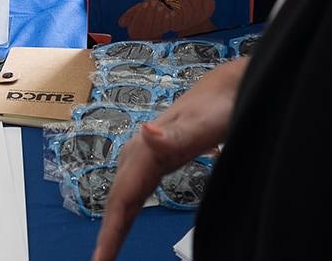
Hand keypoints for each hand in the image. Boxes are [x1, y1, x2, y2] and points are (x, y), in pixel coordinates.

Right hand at [92, 58, 248, 260]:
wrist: (227, 87)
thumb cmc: (217, 106)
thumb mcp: (201, 122)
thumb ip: (174, 133)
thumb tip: (146, 133)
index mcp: (146, 150)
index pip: (123, 198)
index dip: (110, 232)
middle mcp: (140, 152)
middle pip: (119, 200)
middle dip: (107, 235)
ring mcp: (147, 154)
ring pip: (124, 196)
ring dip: (114, 224)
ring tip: (105, 252)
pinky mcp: (158, 158)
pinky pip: (135, 191)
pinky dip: (126, 211)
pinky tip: (125, 220)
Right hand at [118, 0, 174, 39]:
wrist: (153, 29)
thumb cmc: (142, 17)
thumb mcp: (133, 16)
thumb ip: (128, 16)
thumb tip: (121, 24)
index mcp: (134, 33)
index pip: (136, 23)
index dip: (140, 13)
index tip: (144, 3)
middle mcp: (143, 37)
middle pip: (147, 25)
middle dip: (150, 12)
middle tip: (154, 2)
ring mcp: (154, 37)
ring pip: (157, 27)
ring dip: (159, 16)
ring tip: (161, 6)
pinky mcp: (164, 36)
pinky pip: (167, 29)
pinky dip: (169, 21)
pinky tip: (171, 14)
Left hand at [169, 0, 219, 35]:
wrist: (179, 20)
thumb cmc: (192, 4)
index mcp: (206, 11)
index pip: (209, 3)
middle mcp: (198, 19)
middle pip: (198, 7)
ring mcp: (188, 23)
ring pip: (188, 14)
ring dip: (185, 3)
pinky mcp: (176, 26)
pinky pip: (175, 22)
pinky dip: (173, 17)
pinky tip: (170, 11)